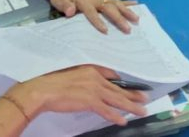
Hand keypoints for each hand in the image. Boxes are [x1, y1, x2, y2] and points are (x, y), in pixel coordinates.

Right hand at [4, 66, 147, 125]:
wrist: (43, 89)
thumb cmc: (52, 83)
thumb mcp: (70, 74)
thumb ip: (82, 77)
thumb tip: (88, 86)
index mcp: (90, 68)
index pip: (111, 74)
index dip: (121, 81)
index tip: (129, 86)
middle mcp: (95, 77)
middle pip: (118, 87)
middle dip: (133, 94)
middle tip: (145, 97)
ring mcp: (93, 89)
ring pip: (117, 99)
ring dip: (131, 106)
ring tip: (141, 110)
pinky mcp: (89, 101)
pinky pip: (106, 110)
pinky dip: (115, 116)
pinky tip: (123, 120)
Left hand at [43, 0, 138, 33]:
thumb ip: (65, 5)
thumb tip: (70, 12)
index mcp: (83, 0)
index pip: (91, 12)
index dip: (97, 21)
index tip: (105, 31)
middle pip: (108, 8)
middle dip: (118, 18)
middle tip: (128, 29)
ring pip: (115, 4)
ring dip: (126, 11)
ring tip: (137, 19)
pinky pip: (116, 0)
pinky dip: (126, 3)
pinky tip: (136, 5)